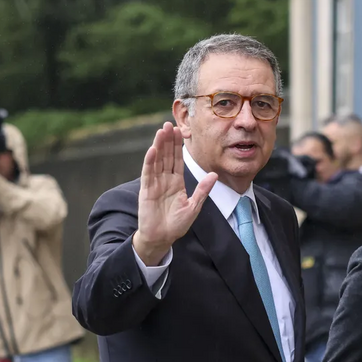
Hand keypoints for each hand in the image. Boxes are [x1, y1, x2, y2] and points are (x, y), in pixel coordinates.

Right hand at [133, 121, 214, 265]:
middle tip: (170, 124)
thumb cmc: (176, 225)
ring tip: (161, 131)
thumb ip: (203, 190)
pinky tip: (153, 149)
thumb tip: (214, 175)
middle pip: (166, 156)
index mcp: (176, 182)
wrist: (161, 238)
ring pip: (157, 160)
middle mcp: (164, 180)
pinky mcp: (146, 190)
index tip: (180, 131)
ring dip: (159, 146)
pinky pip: (148, 173)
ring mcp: (154, 184)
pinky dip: (150, 161)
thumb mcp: (194, 207)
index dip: (178, 146)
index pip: (177, 160)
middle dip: (168, 140)